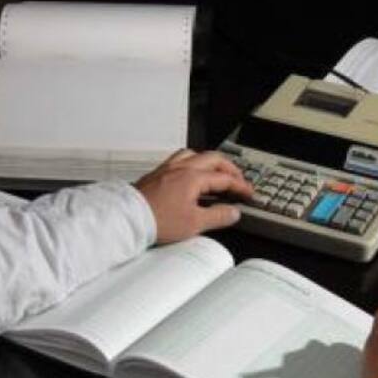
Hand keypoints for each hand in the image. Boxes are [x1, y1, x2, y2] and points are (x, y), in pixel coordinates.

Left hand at [134, 149, 253, 243]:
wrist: (129, 219)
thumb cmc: (157, 220)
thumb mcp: (195, 223)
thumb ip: (218, 216)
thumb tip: (233, 212)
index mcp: (193, 178)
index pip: (224, 178)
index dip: (240, 185)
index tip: (248, 193)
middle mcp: (181, 168)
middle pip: (212, 159)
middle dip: (229, 168)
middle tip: (237, 179)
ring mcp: (167, 169)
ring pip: (194, 154)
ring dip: (208, 161)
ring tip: (214, 170)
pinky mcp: (156, 175)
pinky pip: (178, 160)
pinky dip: (191, 163)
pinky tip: (188, 174)